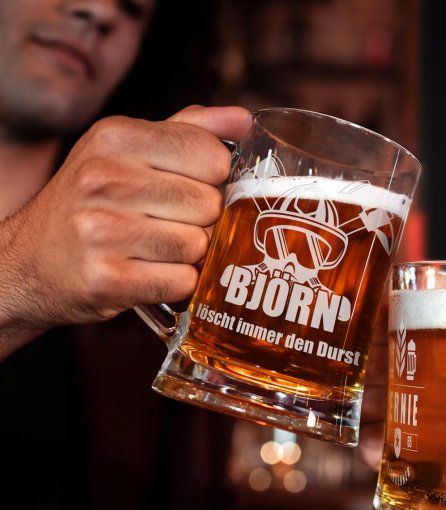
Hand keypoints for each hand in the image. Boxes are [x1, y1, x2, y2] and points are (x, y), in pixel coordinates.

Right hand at [0, 105, 251, 355]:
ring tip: (155, 250)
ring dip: (187, 255)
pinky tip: (149, 273)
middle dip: (198, 220)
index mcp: (115, 137)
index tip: (189, 187)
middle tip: (166, 224)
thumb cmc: (92, 204)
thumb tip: (243, 120)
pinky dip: (175, 284)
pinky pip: (181, 282)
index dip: (212, 179)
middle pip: (208, 204)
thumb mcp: (128, 151)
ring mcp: (102, 230)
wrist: (31, 261)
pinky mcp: (106, 278)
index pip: (212, 155)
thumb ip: (187, 130)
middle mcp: (104, 179)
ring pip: (197, 245)